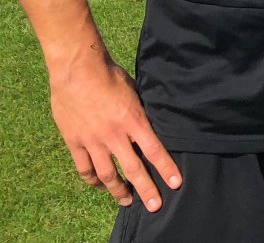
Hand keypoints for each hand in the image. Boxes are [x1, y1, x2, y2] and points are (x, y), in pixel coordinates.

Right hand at [49, 52, 180, 210]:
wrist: (78, 70)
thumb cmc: (110, 76)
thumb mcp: (135, 92)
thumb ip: (141, 113)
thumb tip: (150, 126)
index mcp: (134, 121)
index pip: (155, 151)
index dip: (166, 169)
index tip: (176, 183)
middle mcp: (115, 135)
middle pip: (133, 169)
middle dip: (146, 189)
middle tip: (154, 206)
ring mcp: (93, 141)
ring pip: (107, 174)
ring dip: (118, 190)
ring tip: (127, 200)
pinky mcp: (74, 141)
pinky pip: (84, 168)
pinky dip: (93, 179)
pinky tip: (99, 185)